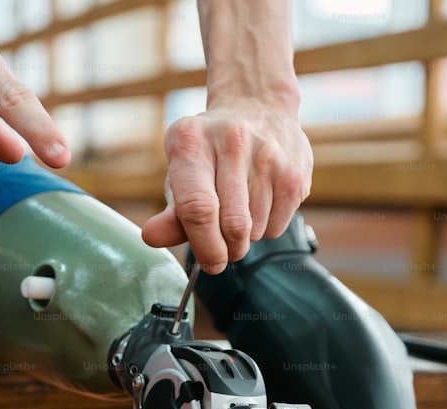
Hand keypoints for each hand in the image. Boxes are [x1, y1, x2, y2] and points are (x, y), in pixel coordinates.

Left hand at [141, 100, 312, 273]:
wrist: (258, 106)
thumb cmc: (210, 152)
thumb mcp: (182, 173)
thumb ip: (171, 212)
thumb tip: (151, 237)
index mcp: (190, 142)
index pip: (198, 207)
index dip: (204, 246)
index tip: (209, 263)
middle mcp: (231, 142)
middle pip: (232, 224)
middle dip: (227, 250)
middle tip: (223, 251)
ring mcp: (268, 155)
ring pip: (256, 230)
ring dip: (246, 239)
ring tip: (240, 212)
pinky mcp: (294, 171)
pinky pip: (277, 226)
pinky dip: (266, 229)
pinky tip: (260, 203)